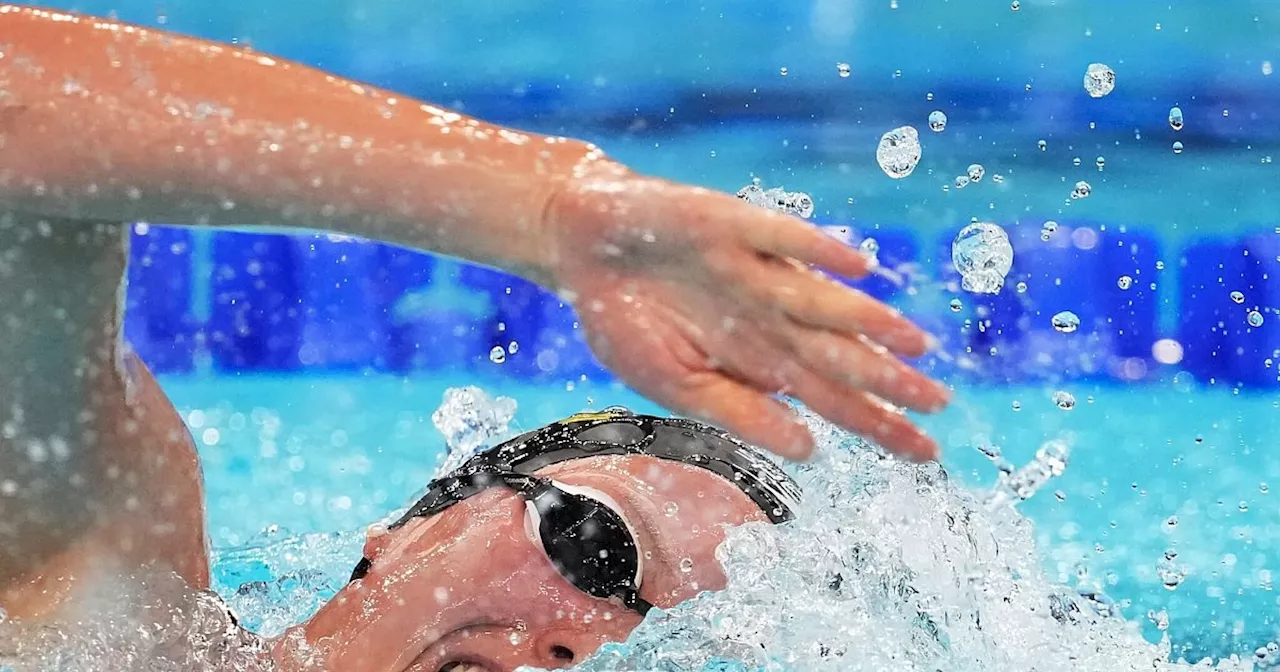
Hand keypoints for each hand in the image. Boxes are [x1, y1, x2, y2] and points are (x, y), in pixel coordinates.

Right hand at [539, 165, 949, 460]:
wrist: (580, 248)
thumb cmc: (625, 320)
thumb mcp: (675, 385)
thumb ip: (739, 413)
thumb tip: (807, 451)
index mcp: (759, 359)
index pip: (832, 398)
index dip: (878, 424)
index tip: (924, 454)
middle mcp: (770, 317)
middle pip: (840, 355)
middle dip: (890, 383)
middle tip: (940, 405)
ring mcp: (754, 271)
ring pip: (821, 301)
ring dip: (868, 322)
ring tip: (915, 344)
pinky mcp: (731, 226)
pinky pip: (780, 239)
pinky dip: (816, 252)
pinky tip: (858, 269)